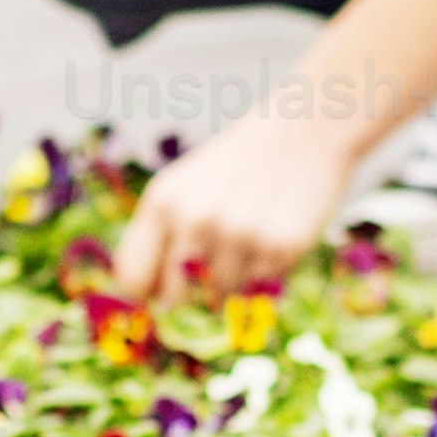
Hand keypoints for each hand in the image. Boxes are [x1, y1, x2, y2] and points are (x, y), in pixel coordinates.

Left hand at [104, 98, 357, 304]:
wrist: (303, 133)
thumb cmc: (233, 170)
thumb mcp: (182, 190)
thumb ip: (157, 240)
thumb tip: (147, 303)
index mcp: (163, 204)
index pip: (134, 281)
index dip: (149, 292)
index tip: (167, 288)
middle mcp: (196, 220)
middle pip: (175, 302)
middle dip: (191, 296)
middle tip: (212, 270)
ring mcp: (238, 235)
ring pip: (221, 300)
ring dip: (234, 282)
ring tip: (248, 241)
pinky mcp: (280, 247)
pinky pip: (260, 290)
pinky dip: (266, 275)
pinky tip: (272, 239)